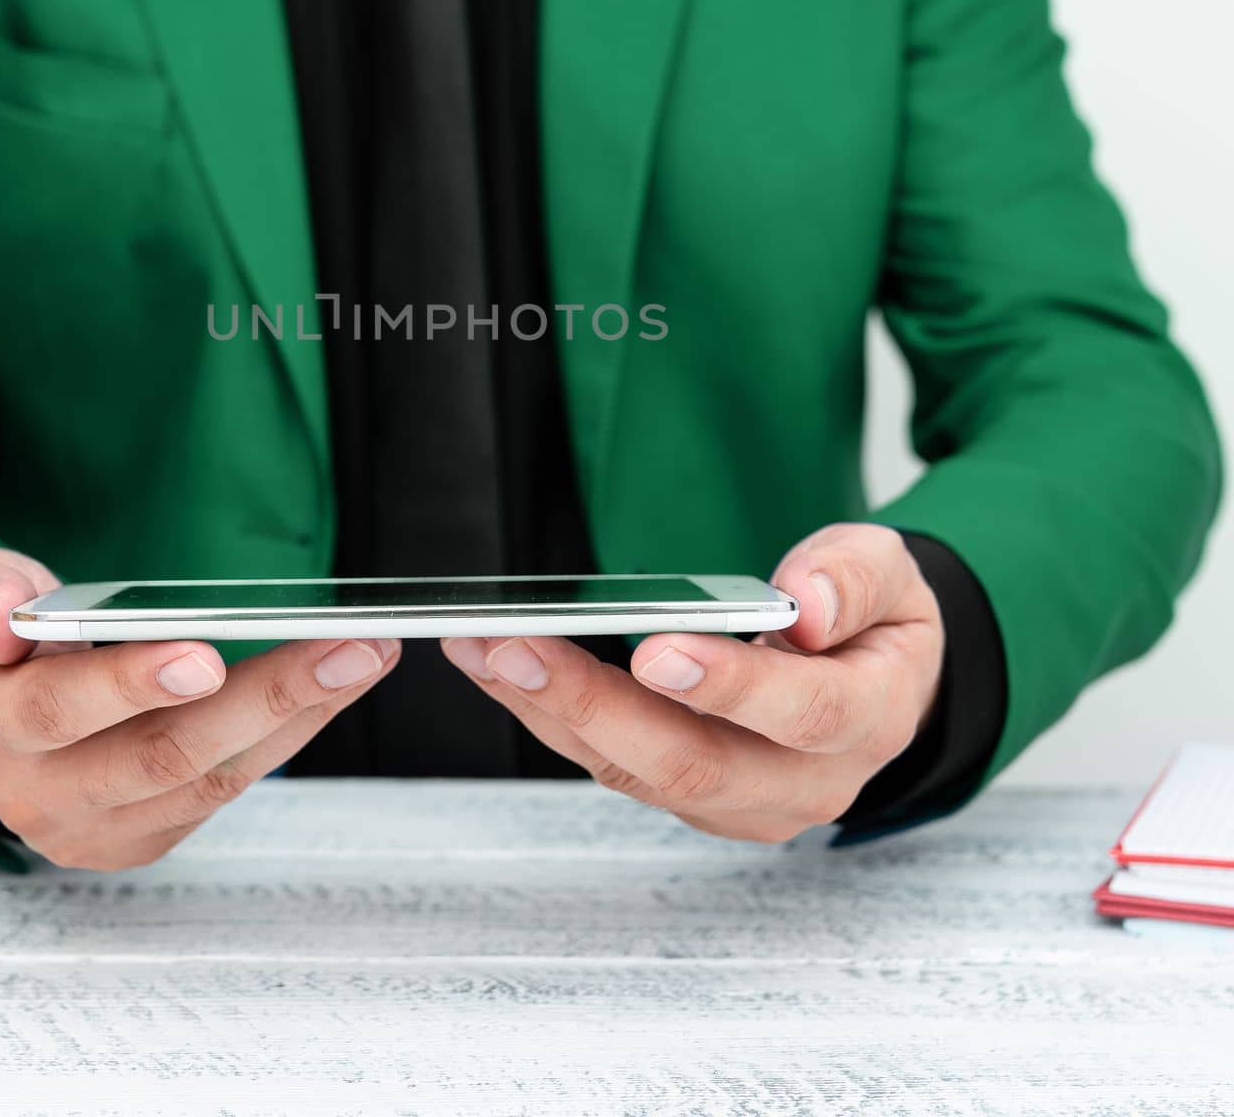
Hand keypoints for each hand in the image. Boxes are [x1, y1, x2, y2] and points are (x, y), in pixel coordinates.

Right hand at [0, 547, 400, 868]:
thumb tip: (4, 616)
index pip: (56, 712)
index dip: (131, 685)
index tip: (206, 654)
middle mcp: (42, 796)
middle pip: (162, 757)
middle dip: (264, 699)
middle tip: (343, 647)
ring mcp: (99, 827)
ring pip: (211, 779)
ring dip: (299, 716)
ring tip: (365, 656)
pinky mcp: (146, 834)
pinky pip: (227, 789)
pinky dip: (287, 736)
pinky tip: (333, 686)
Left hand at [441, 524, 943, 841]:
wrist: (876, 683)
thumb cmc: (874, 624)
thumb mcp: (892, 575)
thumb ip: (854, 579)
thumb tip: (806, 605)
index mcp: (867, 719)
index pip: (801, 714)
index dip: (728, 686)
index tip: (655, 649)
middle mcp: (803, 780)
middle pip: (694, 762)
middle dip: (594, 705)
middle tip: (516, 649)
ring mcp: (742, 799)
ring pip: (637, 770)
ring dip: (550, 709)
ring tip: (482, 648)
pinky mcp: (692, 797)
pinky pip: (615, 764)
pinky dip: (552, 715)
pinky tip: (501, 667)